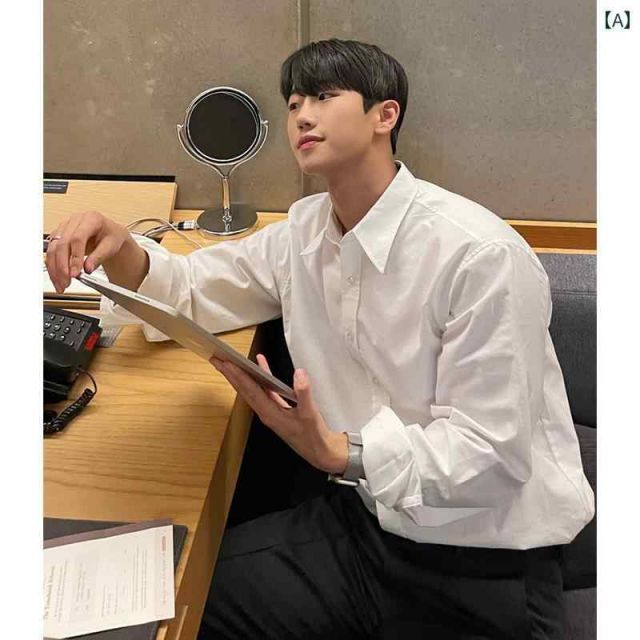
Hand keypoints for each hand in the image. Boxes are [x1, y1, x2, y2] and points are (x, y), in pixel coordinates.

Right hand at [45, 210, 129, 292]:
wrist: (109, 233)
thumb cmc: (112, 237)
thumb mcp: (111, 246)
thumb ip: (99, 257)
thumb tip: (88, 269)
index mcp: (91, 219)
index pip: (78, 238)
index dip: (75, 257)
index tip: (75, 273)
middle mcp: (75, 220)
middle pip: (62, 244)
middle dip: (62, 266)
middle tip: (66, 282)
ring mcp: (64, 227)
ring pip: (52, 248)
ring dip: (54, 269)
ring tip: (61, 284)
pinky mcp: (58, 235)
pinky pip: (50, 252)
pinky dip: (52, 266)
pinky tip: (57, 278)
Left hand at [211, 354, 347, 473]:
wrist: (320, 452)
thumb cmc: (314, 436)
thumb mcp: (310, 414)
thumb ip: (304, 393)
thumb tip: (299, 373)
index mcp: (270, 413)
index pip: (250, 391)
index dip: (238, 376)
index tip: (226, 363)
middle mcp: (266, 412)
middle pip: (244, 390)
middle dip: (231, 375)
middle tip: (217, 359)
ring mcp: (270, 411)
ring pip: (251, 390)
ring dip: (241, 376)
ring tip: (230, 361)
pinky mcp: (277, 410)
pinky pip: (265, 390)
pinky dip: (261, 377)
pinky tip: (261, 365)